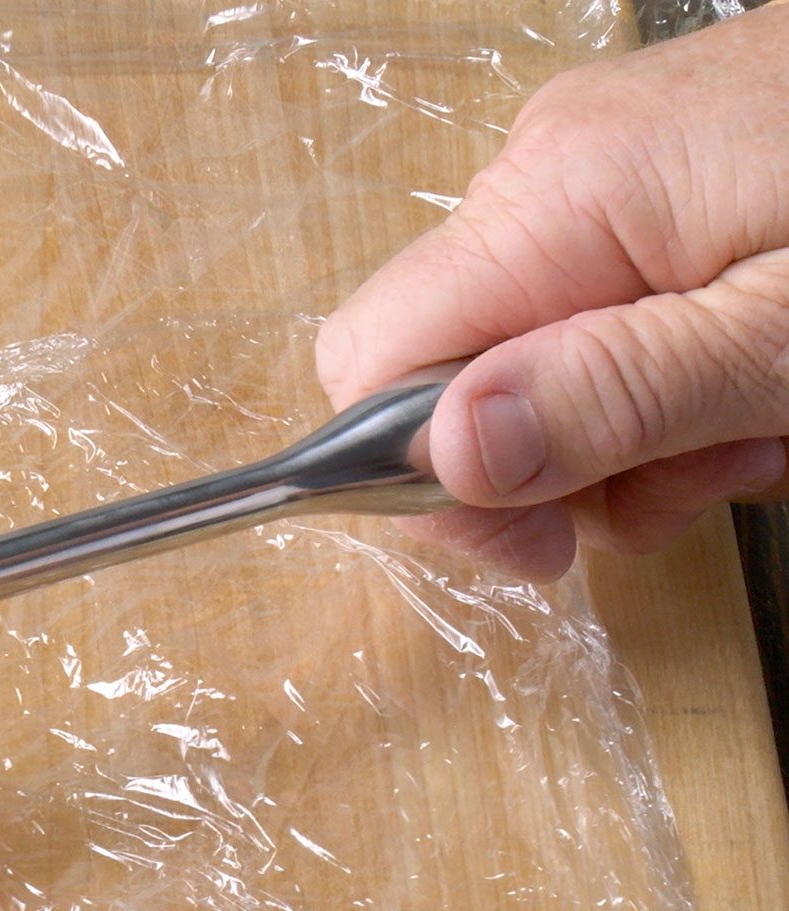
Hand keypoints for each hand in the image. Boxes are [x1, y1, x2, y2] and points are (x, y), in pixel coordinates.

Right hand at [316, 8, 788, 578]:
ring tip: (770, 423)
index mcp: (562, 195)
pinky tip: (770, 376)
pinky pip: (616, 300)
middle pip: (458, 365)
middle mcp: (557, 163)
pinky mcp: (674, 166)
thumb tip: (446, 453)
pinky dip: (683, 367)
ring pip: (542, 348)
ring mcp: (615, 157)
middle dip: (566, 457)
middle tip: (706, 478)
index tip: (553, 541)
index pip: (374, 364)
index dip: (433, 477)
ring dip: (641, 426)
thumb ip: (619, 394)